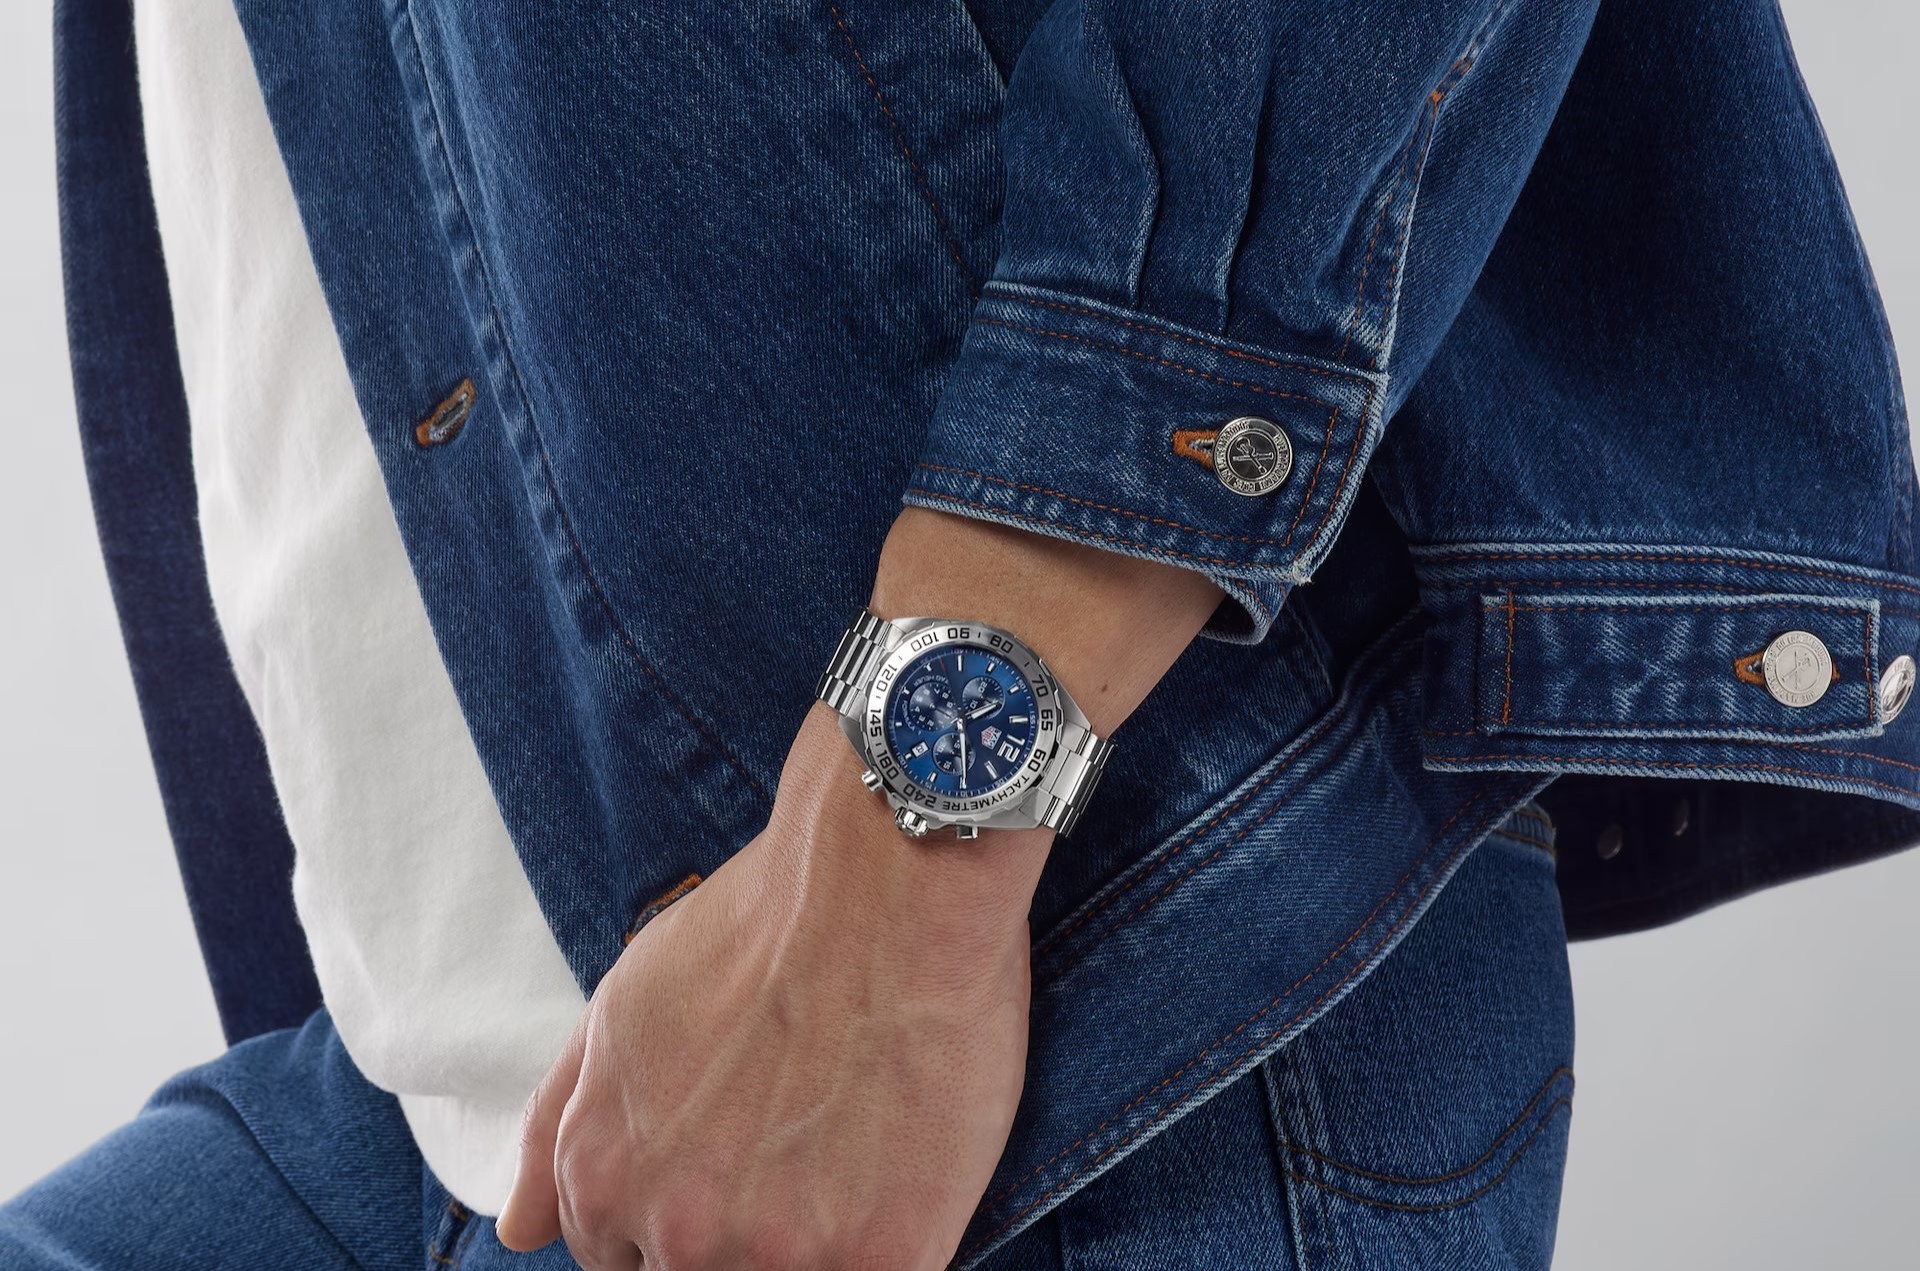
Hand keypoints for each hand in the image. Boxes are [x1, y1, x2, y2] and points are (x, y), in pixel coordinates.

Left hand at [495, 704, 1050, 1268]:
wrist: (886, 884)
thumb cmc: (759, 928)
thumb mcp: (621, 1009)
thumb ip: (556, 1126)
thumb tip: (517, 1231)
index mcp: (606, 1180)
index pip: (624, 1262)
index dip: (686, 1215)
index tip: (737, 1166)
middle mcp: (677, 1235)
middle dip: (745, 1229)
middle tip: (803, 1146)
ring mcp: (780, 1257)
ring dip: (816, 1241)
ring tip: (854, 1147)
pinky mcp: (882, 1258)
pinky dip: (891, 1238)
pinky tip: (904, 1166)